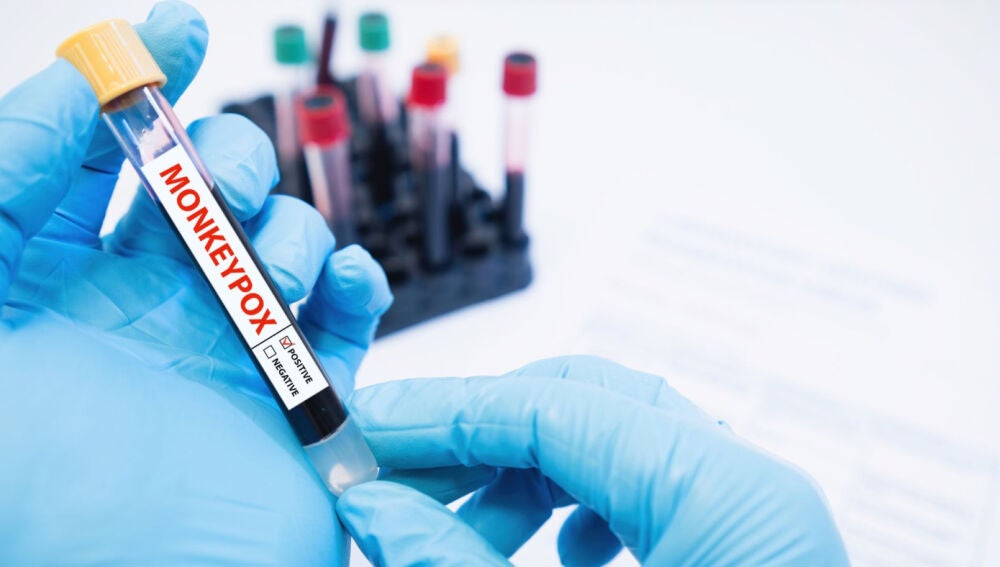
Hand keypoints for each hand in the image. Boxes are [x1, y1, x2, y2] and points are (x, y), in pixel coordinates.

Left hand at [0, 2, 390, 563]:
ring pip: (283, 246)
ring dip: (293, 227)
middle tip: (226, 177)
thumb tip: (75, 81)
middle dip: (230, 159)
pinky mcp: (294, 407)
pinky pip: (346, 329)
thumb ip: (8, 177)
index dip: (135, 87)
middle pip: (205, 195)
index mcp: (52, 287)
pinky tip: (341, 285)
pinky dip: (359, 288)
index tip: (175, 30)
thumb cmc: (8, 477)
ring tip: (275, 262)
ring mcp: (225, 357)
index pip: (99, 163)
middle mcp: (143, 315)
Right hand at [337, 356, 848, 565]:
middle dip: (479, 436)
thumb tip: (378, 510)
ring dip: (522, 475)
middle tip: (394, 471)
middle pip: (589, 408)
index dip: (444, 413)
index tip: (367, 431)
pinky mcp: (740, 552)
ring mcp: (752, 522)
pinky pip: (649, 499)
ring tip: (451, 528)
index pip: (555, 407)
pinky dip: (579, 510)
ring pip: (616, 449)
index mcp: (727, 499)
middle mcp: (750, 494)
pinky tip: (551, 556)